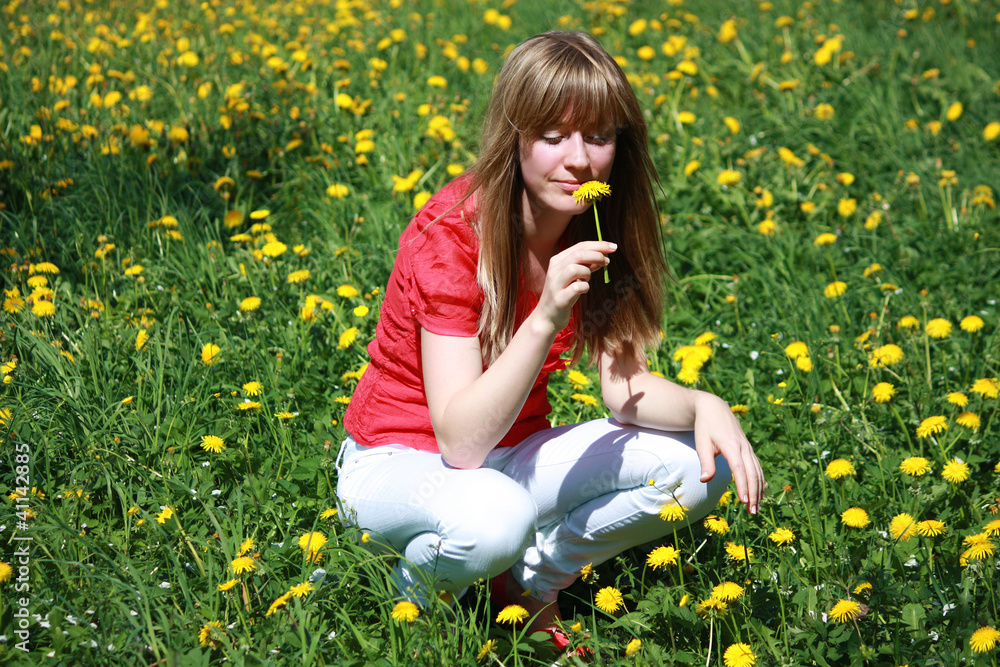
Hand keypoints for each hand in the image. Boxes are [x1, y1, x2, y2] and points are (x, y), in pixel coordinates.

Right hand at [534, 241, 615, 331]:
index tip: (613, 247)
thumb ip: (586, 266)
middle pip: (578, 254)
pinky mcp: (560, 299)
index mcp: (557, 261)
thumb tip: (604, 257)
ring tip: (587, 279)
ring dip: (587, 272)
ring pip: (575, 269)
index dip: (598, 245)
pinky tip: (584, 290)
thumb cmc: (563, 294)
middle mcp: (554, 270)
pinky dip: (585, 287)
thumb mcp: (573, 277)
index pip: (580, 246)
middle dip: (597, 255)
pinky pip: (577, 288)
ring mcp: (556, 285)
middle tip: (608, 262)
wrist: (546, 317)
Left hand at [692, 393, 763, 513]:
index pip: (740, 469)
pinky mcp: (748, 449)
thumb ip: (706, 462)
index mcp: (731, 445)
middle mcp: (743, 447)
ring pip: (757, 471)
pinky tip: (760, 493)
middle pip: (753, 473)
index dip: (743, 486)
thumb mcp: (702, 443)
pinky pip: (757, 467)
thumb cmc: (705, 426)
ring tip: (755, 508)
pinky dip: (759, 481)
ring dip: (758, 490)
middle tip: (752, 512)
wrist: (713, 408)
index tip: (744, 502)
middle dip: (754, 493)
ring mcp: (747, 448)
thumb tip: (704, 480)